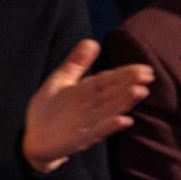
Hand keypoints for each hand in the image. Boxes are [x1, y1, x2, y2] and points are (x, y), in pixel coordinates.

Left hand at [20, 39, 151, 170]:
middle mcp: (91, 107)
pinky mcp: (81, 138)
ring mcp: (88, 123)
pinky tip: (123, 120)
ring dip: (124, 102)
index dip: (126, 74)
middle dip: (129, 84)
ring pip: (110, 110)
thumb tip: (92, 41)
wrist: (33, 137)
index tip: (145, 68)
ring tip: (139, 92)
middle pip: (113, 93)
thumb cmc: (48, 109)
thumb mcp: (60, 80)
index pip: (109, 80)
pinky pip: (98, 131)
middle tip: (148, 76)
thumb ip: (76, 63)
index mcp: (87, 92)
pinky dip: (110, 126)